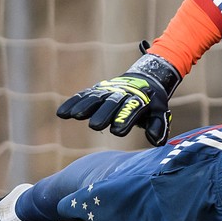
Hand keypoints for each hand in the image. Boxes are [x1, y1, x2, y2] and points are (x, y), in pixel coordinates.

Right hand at [57, 52, 181, 146]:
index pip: (132, 109)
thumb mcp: (160, 112)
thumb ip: (158, 126)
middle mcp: (122, 93)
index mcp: (139, 99)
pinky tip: (62, 113)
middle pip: (112, 103)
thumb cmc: (152, 102)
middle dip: (104, 113)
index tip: (118, 131)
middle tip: (96, 126)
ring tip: (74, 116)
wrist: (145, 79)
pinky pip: (83, 96)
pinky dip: (73, 103)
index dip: (125, 119)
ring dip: (84, 106)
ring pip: (95, 98)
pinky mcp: (97, 90)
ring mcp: (108, 91)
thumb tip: (156, 141)